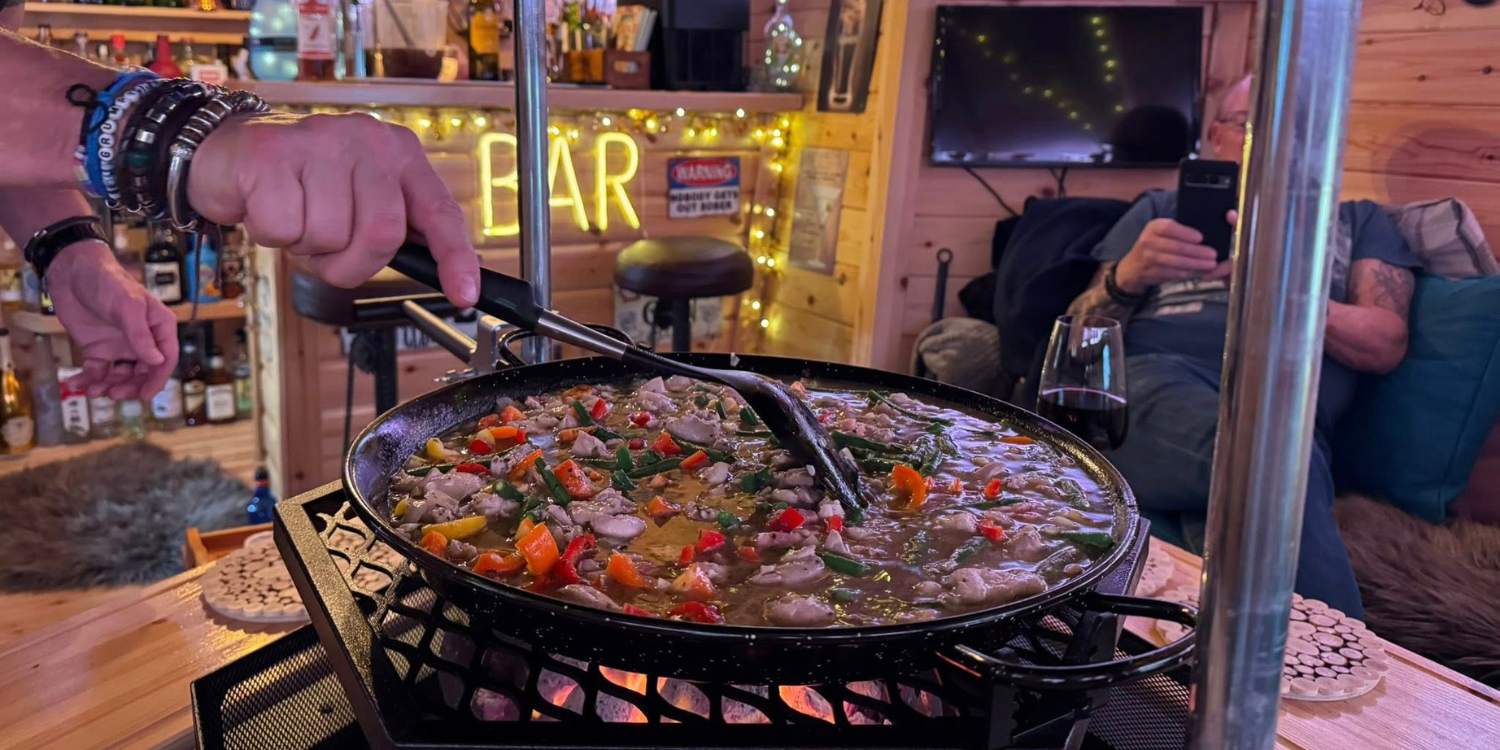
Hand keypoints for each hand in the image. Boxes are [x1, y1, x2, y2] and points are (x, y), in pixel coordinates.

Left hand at [46, 241, 177, 399]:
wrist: (71, 271)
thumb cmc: (107, 282)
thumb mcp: (127, 307)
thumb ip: (141, 335)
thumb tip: (157, 362)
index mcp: (158, 328)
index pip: (166, 359)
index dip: (157, 379)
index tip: (145, 396)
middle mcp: (142, 340)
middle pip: (144, 373)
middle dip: (130, 386)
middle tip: (114, 394)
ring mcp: (119, 345)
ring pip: (121, 376)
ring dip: (109, 386)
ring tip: (94, 390)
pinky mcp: (97, 348)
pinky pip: (96, 371)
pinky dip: (87, 380)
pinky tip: (76, 384)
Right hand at [187, 112, 480, 307]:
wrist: (228, 151)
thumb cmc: (302, 184)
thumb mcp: (360, 197)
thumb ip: (396, 226)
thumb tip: (437, 270)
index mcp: (399, 153)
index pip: (439, 211)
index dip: (455, 257)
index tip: (463, 294)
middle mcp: (367, 140)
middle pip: (382, 234)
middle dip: (353, 262)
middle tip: (327, 250)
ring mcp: (319, 141)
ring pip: (329, 236)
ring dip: (306, 247)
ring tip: (295, 217)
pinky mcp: (272, 154)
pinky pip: (283, 229)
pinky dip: (271, 235)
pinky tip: (266, 207)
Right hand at [1114, 213, 1234, 293]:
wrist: (1132, 266)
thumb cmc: (1155, 245)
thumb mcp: (1160, 232)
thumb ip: (1177, 231)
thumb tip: (1205, 235)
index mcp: (1153, 227)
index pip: (1169, 227)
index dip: (1185, 233)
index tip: (1201, 238)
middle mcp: (1148, 241)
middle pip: (1175, 246)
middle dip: (1196, 252)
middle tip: (1212, 255)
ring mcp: (1148, 258)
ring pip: (1175, 262)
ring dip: (1195, 264)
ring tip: (1210, 264)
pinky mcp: (1150, 272)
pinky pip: (1171, 273)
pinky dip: (1185, 272)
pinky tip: (1196, 271)